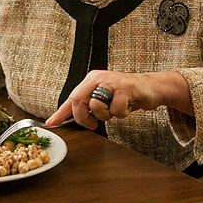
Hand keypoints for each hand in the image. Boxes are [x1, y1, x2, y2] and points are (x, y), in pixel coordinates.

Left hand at [46, 70, 190, 129]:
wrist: (151, 87)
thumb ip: (87, 107)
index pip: (72, 97)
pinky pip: (116, 109)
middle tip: (92, 124)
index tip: (51, 123)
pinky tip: (128, 106)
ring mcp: (111, 82)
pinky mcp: (125, 88)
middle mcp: (98, 78)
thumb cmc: (126, 95)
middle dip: (83, 117)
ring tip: (116, 109)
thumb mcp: (104, 99)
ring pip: (97, 106)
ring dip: (106, 115)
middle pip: (78, 100)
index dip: (61, 112)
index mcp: (91, 80)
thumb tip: (65, 119)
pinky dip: (122, 113)